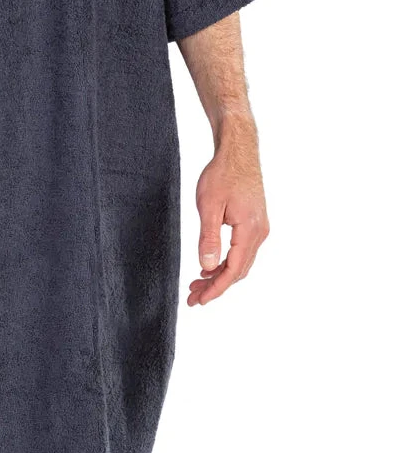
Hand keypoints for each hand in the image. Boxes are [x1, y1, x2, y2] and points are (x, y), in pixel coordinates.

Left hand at [188, 118, 269, 306]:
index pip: (233, 270)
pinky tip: (209, 267)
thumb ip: (208, 238)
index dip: (216, 289)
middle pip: (238, 270)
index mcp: (250, 230)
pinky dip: (226, 262)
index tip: (199, 301)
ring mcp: (259, 228)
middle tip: (192, 297)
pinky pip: (242, 251)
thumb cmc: (223, 174)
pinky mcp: (255, 224)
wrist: (239, 151)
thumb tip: (205, 267)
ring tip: (196, 285)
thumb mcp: (209, 206)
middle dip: (216, 286)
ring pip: (240, 262)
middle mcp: (260, 232)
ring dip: (220, 275)